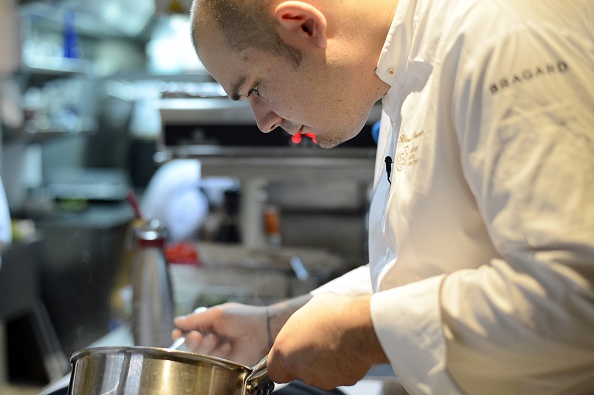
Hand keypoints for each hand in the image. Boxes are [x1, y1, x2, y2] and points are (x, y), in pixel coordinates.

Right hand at [173, 302, 268, 365]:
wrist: (261, 330)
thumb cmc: (242, 317)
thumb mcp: (217, 313)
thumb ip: (196, 318)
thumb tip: (177, 320)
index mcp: (209, 324)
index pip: (188, 330)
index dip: (181, 332)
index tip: (177, 333)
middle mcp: (212, 337)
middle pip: (190, 344)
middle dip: (193, 340)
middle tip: (200, 336)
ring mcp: (217, 350)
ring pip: (199, 353)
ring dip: (207, 346)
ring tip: (219, 340)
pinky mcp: (224, 361)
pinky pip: (211, 361)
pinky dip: (217, 353)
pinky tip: (227, 348)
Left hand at [267, 293, 387, 388]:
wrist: (360, 325)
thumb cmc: (333, 314)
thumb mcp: (309, 307)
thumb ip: (302, 322)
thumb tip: (308, 320)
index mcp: (284, 350)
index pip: (275, 371)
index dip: (283, 363)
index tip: (291, 356)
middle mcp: (300, 368)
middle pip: (300, 370)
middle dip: (308, 358)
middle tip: (320, 340)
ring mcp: (321, 378)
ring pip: (320, 372)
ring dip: (326, 360)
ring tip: (337, 340)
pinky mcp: (341, 381)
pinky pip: (339, 372)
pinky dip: (342, 363)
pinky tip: (348, 347)